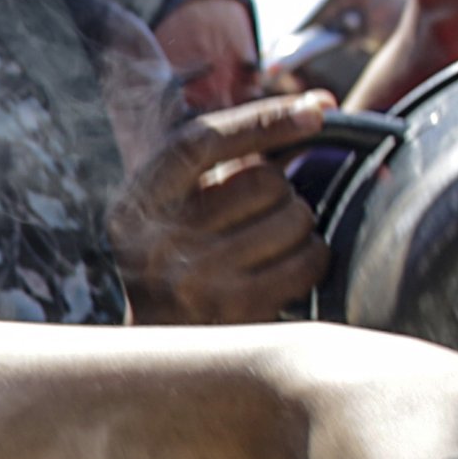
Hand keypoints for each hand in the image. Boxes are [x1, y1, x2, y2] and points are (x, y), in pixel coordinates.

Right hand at [113, 92, 335, 326]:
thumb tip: (322, 104)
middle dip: (280, 193)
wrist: (159, 355)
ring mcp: (193, 279)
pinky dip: (310, 259)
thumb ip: (231, 156)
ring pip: (293, 218)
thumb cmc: (183, 263)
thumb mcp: (177, 209)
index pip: (199, 142)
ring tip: (267, 247)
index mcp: (135, 207)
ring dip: (296, 228)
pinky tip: (283, 271)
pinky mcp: (235, 309)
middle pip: (263, 181)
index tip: (315, 111)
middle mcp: (155, 242)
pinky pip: (307, 259)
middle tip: (259, 217)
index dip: (261, 120)